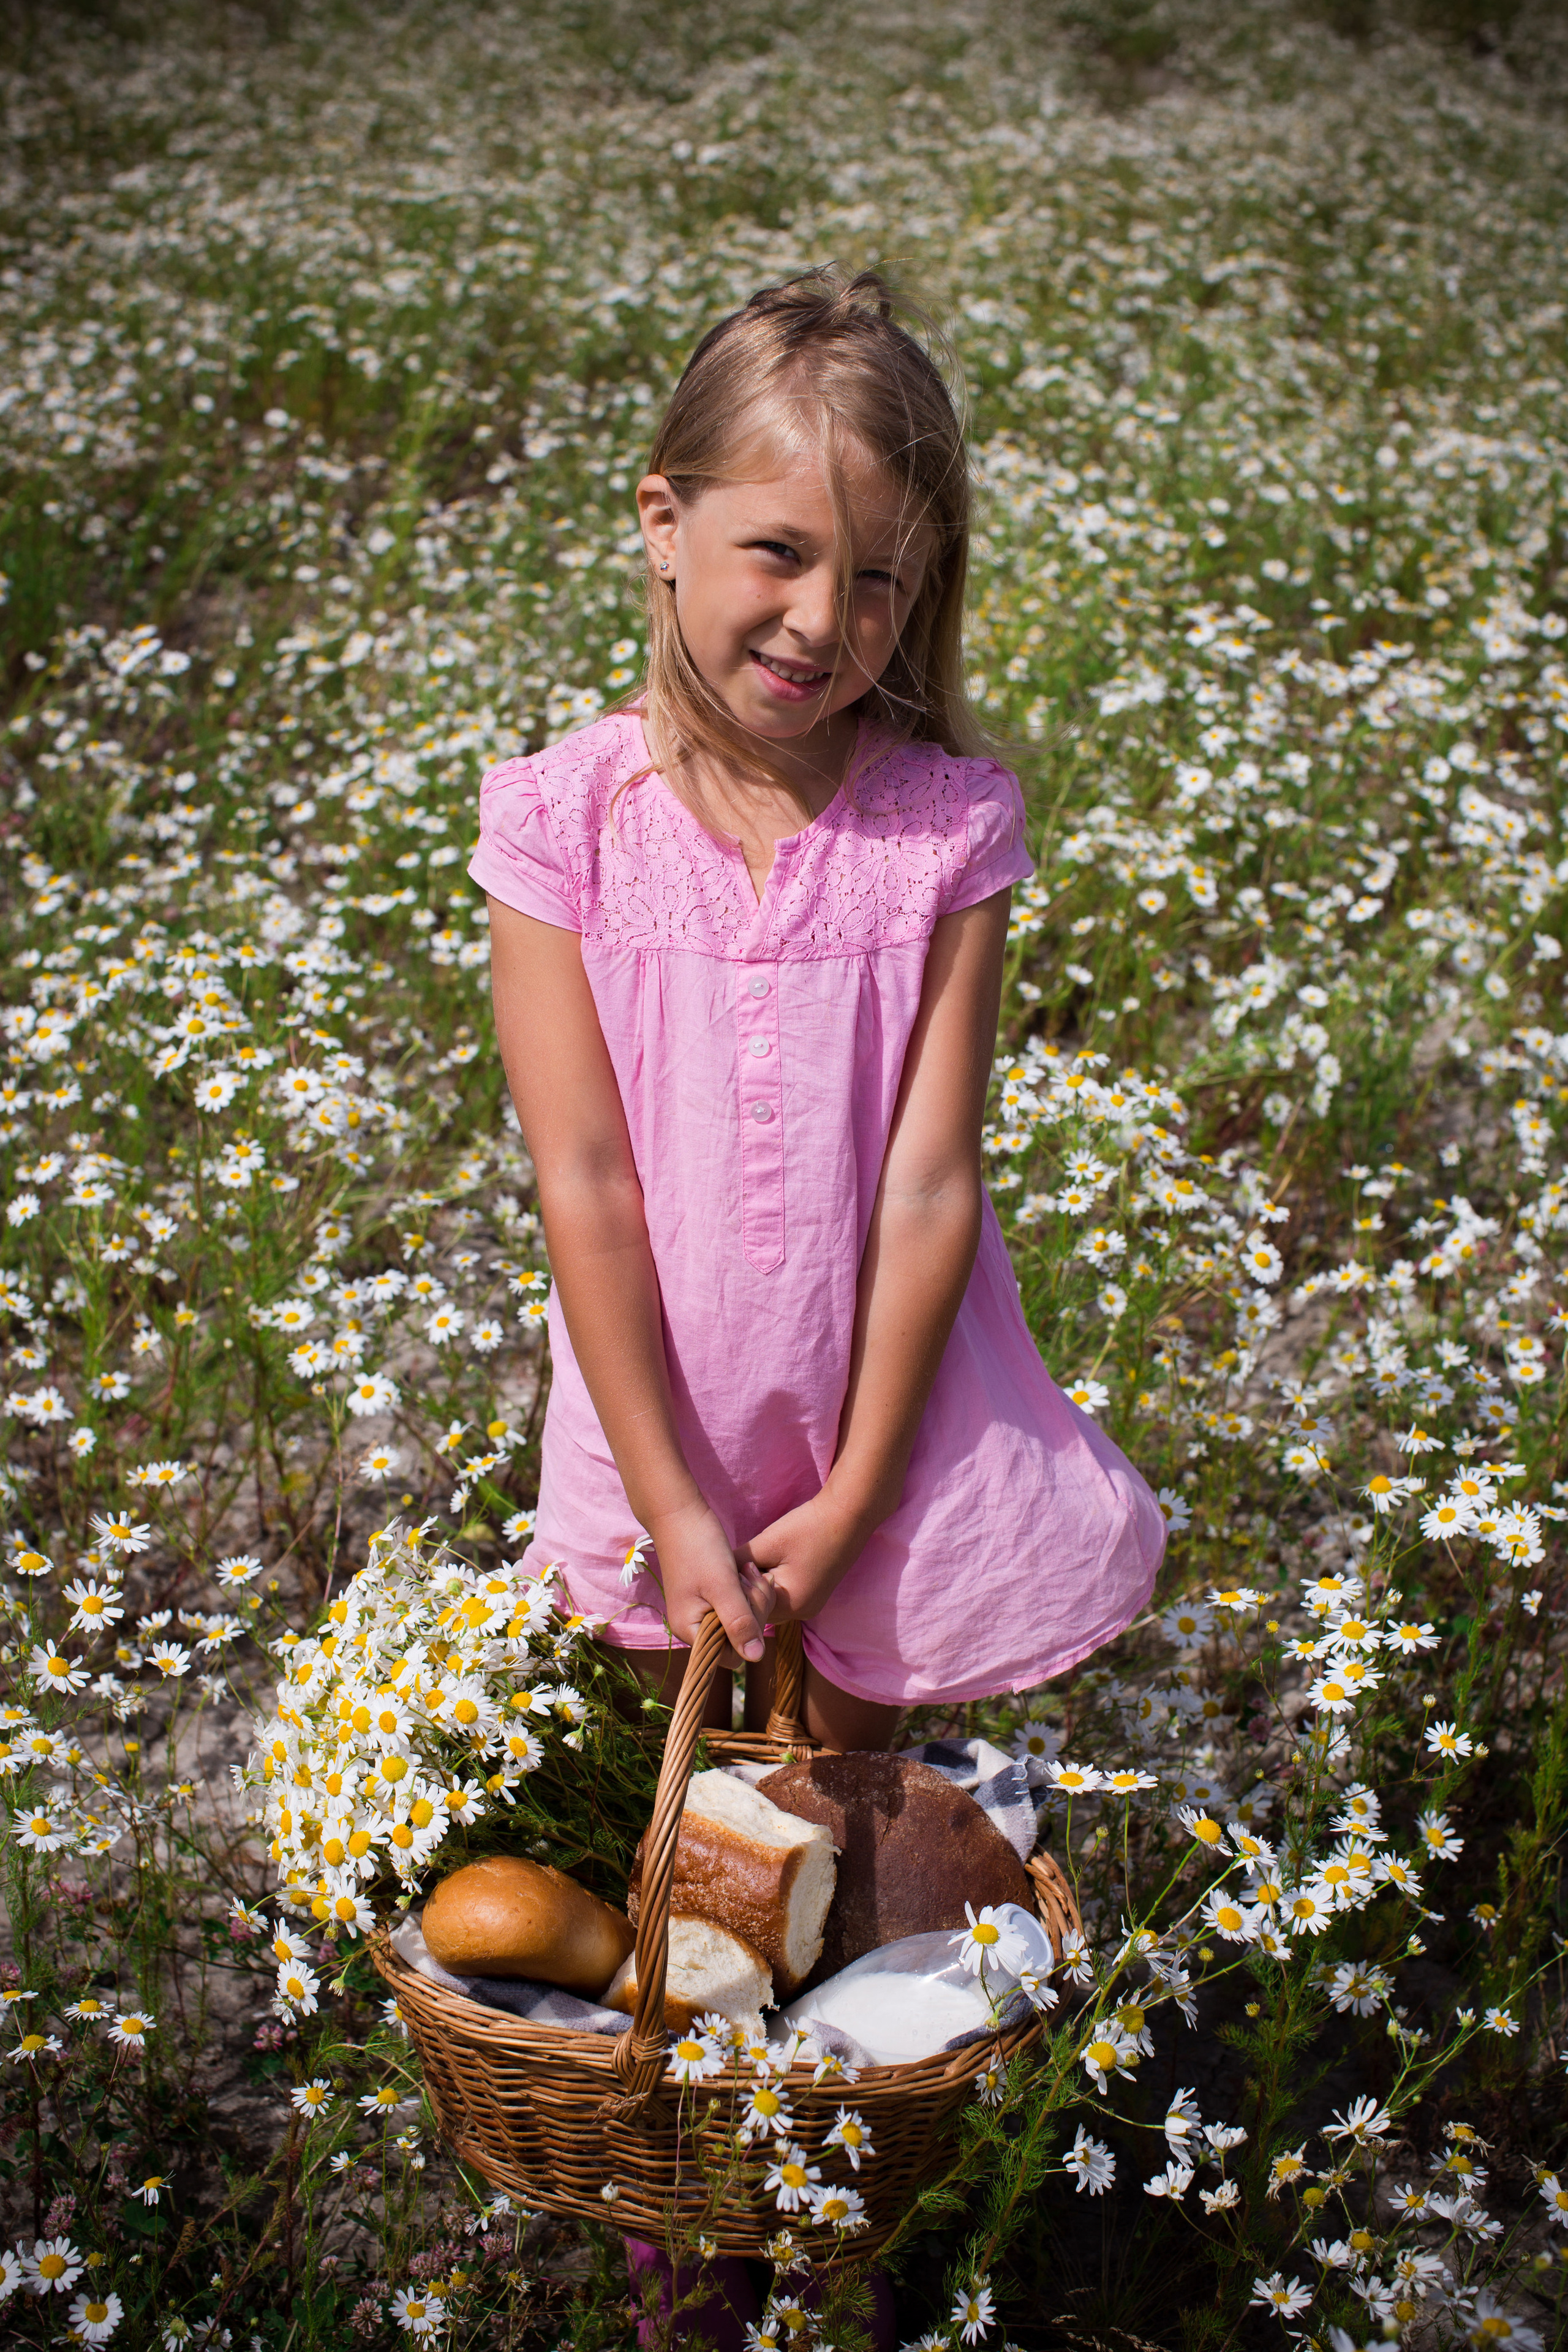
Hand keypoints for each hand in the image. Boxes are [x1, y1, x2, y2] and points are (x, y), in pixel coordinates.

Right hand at [646, 1493, 772, 1662]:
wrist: (680, 1514)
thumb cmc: (698, 1548)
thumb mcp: (723, 1587)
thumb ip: (739, 1623)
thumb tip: (756, 1658)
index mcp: (690, 1630)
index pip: (730, 1656)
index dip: (748, 1634)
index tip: (750, 1602)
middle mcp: (693, 1626)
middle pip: (737, 1638)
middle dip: (753, 1611)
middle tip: (754, 1579)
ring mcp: (701, 1611)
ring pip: (740, 1620)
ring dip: (752, 1598)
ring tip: (749, 1571)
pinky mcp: (709, 1596)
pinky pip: (735, 1604)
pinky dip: (745, 1591)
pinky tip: (747, 1572)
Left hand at [737, 1488, 876, 1626]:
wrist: (848, 1515)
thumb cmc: (807, 1528)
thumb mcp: (767, 1544)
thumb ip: (739, 1562)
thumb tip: (717, 1572)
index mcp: (790, 1605)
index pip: (749, 1610)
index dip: (735, 1591)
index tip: (725, 1572)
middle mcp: (802, 1613)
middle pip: (760, 1611)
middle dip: (746, 1592)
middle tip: (735, 1568)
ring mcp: (811, 1605)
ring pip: (771, 1604)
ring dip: (759, 1589)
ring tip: (751, 1565)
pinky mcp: (815, 1594)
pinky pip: (784, 1597)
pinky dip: (772, 1585)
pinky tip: (768, 1565)